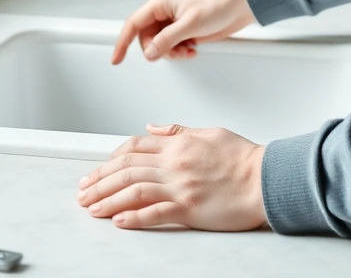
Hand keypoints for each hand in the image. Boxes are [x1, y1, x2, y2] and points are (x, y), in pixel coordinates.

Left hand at [76, 123, 266, 230]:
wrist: (267, 178)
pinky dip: (134, 218)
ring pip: (133, 190)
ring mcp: (180, 186)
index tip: (97, 171)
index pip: (134, 147)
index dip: (110, 160)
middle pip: (126, 169)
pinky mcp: (189, 208)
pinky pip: (155, 212)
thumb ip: (178, 131)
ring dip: (108, 200)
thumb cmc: (244, 158)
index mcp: (178, 145)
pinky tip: (119, 221)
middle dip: (99, 181)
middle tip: (83, 192)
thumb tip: (152, 128)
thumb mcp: (209, 133)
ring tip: (91, 208)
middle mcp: (174, 164)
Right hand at [112, 0, 255, 63]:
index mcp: (161, 3)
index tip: (116, 58)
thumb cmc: (217, 5)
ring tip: (187, 50)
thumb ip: (167, 40)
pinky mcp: (185, 30)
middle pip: (147, 38)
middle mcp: (165, 11)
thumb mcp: (189, 24)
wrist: (239, 7)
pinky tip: (192, 48)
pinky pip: (173, 46)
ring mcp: (175, 21)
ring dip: (172, 52)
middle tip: (172, 52)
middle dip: (158, 49)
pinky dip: (180, 51)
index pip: (134, 24)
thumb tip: (150, 52)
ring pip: (160, 44)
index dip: (123, 42)